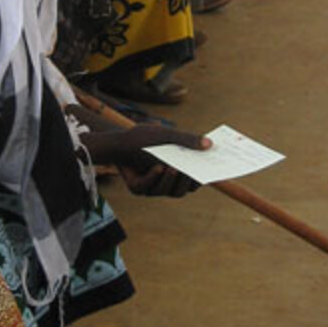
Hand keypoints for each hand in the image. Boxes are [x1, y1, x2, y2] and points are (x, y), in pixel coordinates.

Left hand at [76, 121, 207, 198]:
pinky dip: (152, 177)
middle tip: (189, 171)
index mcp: (177, 171)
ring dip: (169, 180)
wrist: (118, 141)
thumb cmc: (145, 137)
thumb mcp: (167, 135)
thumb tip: (210, 144)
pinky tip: (157, 167)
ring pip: (166, 191)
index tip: (209, 172)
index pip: (194, 182)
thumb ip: (187, 140)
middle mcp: (166, 183)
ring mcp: (151, 187)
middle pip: (182, 190)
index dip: (201, 179)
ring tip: (171, 168)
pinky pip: (147, 187)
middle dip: (186, 182)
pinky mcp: (137, 188)